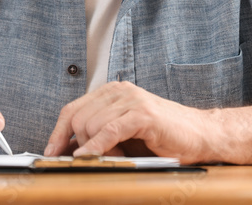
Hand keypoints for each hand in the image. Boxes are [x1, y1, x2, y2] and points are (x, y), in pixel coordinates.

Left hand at [44, 81, 214, 163]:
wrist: (201, 135)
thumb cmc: (164, 137)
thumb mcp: (125, 134)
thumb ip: (100, 134)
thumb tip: (71, 150)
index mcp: (112, 93)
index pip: (72, 109)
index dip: (58, 133)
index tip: (50, 153)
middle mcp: (120, 91)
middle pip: (78, 118)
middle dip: (78, 144)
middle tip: (94, 160)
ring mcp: (132, 100)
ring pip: (90, 125)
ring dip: (96, 149)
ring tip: (117, 156)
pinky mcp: (143, 115)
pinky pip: (109, 131)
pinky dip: (96, 147)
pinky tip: (90, 157)